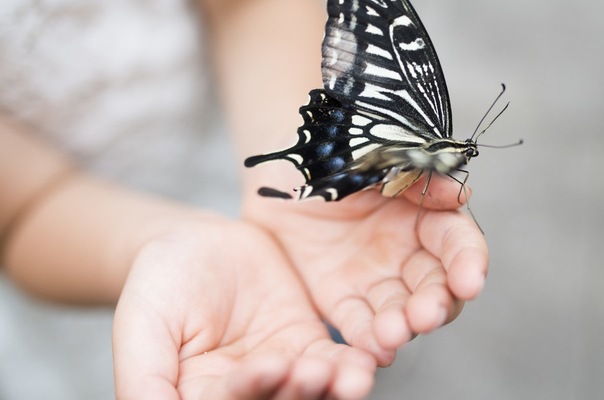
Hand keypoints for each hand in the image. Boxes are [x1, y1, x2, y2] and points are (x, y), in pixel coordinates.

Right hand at [112, 218, 375, 398]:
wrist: (193, 242)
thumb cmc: (158, 284)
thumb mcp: (142, 329)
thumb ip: (145, 380)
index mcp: (200, 397)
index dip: (250, 391)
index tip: (268, 366)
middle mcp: (245, 392)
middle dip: (298, 392)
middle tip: (313, 373)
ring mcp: (280, 369)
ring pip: (311, 390)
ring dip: (331, 388)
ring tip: (352, 379)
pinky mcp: (307, 343)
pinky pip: (333, 361)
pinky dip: (349, 365)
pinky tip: (363, 364)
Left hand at [243, 176, 489, 365]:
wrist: (280, 162)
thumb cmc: (336, 149)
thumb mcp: (376, 154)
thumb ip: (417, 175)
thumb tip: (460, 195)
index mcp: (425, 214)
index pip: (458, 243)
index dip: (469, 262)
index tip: (470, 281)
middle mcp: (408, 252)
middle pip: (434, 286)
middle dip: (435, 304)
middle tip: (425, 316)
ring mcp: (374, 277)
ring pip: (399, 310)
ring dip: (402, 326)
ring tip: (393, 334)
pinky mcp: (339, 297)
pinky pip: (356, 321)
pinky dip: (366, 337)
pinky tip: (373, 348)